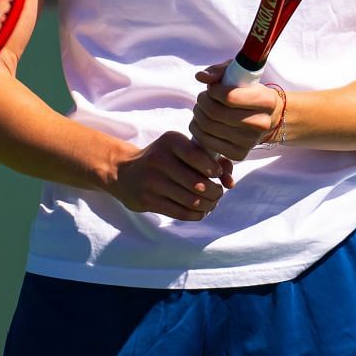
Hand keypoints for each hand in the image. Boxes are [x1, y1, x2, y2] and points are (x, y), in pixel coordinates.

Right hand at [103, 131, 233, 220]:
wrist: (125, 172)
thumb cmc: (164, 159)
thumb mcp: (182, 150)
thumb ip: (212, 159)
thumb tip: (230, 182)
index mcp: (170, 141)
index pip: (198, 157)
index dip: (214, 170)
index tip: (218, 175)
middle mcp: (159, 159)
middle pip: (199, 184)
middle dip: (215, 192)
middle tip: (217, 193)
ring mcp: (151, 181)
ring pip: (192, 201)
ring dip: (208, 206)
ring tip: (211, 203)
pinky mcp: (147, 200)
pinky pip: (181, 213)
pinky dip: (197, 214)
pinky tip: (200, 211)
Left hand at [189, 62, 282, 162]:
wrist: (266, 118)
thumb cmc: (248, 92)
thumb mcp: (239, 73)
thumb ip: (219, 70)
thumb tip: (201, 76)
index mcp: (266, 101)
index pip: (229, 97)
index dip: (214, 91)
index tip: (213, 89)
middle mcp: (261, 123)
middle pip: (215, 112)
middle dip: (202, 101)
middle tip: (203, 98)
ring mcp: (250, 141)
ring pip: (208, 126)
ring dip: (198, 114)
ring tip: (202, 108)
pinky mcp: (238, 154)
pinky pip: (206, 141)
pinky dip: (197, 129)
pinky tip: (202, 121)